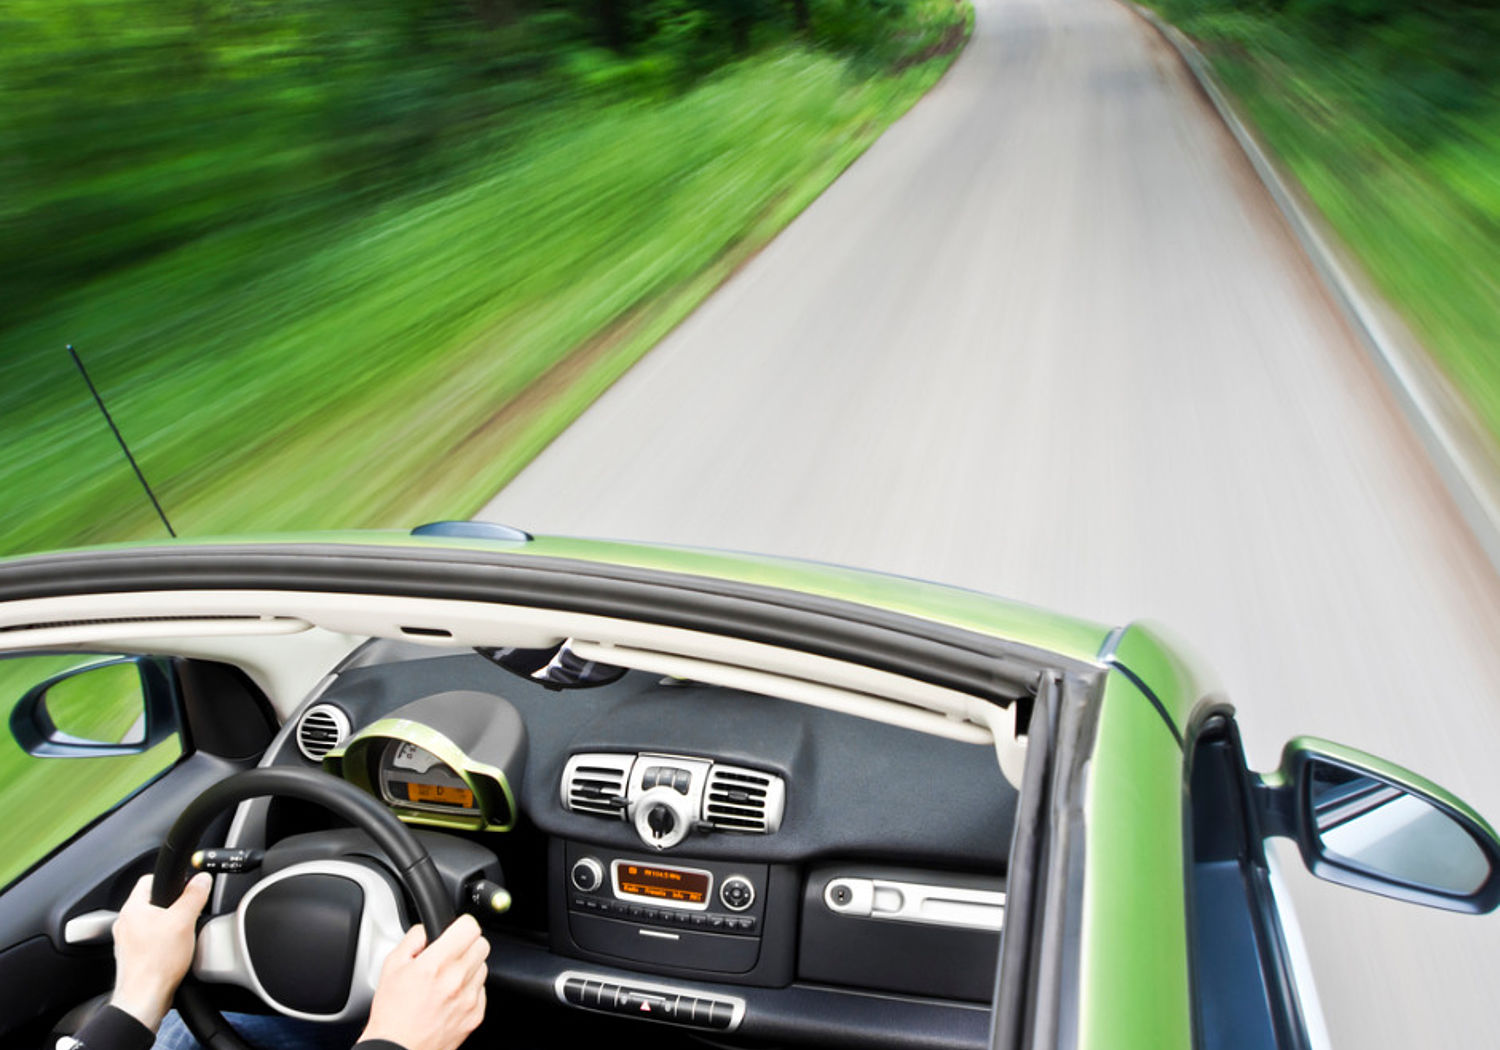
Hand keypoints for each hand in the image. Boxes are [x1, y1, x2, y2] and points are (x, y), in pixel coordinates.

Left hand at [110, 872, 212, 1030]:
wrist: (145, 998)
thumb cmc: (157, 963)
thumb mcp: (184, 921)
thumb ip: (194, 895)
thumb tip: (202, 879)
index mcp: (132, 908)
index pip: (149, 879)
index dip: (171, 880)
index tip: (185, 888)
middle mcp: (125, 923)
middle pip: (153, 902)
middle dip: (173, 907)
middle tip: (187, 916)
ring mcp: (127, 941)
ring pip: (152, 923)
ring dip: (168, 926)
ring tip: (181, 937)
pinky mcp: (133, 957)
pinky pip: (150, 941)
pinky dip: (162, 943)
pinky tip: (174, 953)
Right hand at [360, 914, 488, 1049]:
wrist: (398, 1048)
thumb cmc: (392, 1013)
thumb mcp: (392, 966)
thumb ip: (413, 939)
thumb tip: (427, 928)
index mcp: (436, 964)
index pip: (469, 927)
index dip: (461, 925)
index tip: (456, 930)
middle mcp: (456, 980)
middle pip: (481, 944)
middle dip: (467, 945)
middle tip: (451, 953)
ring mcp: (469, 998)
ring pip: (483, 967)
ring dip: (469, 967)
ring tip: (448, 978)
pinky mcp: (476, 1014)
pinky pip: (482, 990)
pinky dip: (470, 989)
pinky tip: (452, 995)